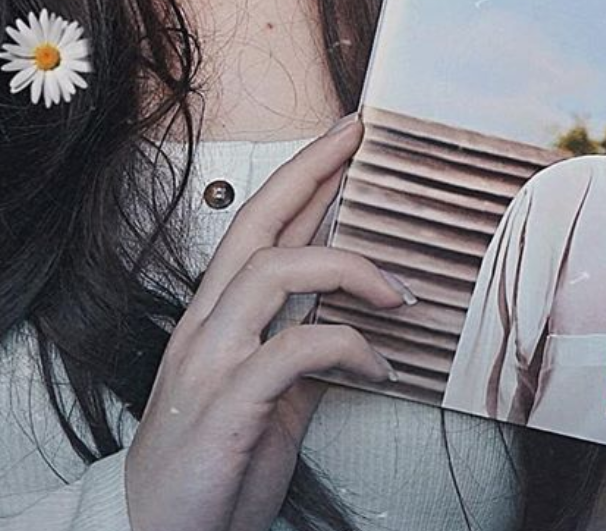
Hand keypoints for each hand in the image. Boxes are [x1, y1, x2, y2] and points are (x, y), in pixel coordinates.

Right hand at [123, 114, 414, 530]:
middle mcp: (206, 323)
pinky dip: (348, 349)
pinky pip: (293, 351)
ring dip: (346, 269)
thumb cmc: (213, 469)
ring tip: (399, 295)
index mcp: (215, 316)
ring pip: (272, 271)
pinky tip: (380, 369)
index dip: (301, 175)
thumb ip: (300, 351)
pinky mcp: (226, 404)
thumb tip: (348, 318)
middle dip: (309, 172)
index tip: (342, 136)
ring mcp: (211, 359)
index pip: (257, 225)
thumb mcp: (269, 399)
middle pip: (256, 223)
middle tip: (356, 138)